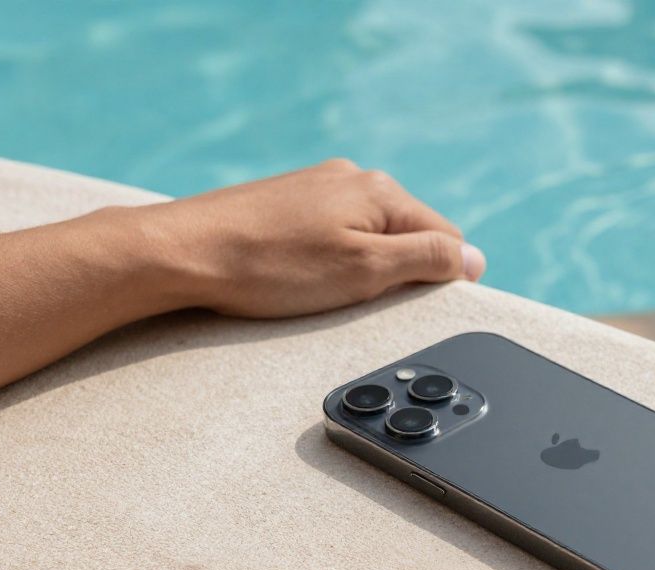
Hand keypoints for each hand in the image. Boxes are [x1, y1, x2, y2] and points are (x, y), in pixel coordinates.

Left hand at [139, 159, 485, 317]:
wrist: (180, 252)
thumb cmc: (272, 267)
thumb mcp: (366, 271)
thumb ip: (427, 260)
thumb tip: (474, 258)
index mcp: (381, 190)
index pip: (446, 238)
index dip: (437, 279)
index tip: (402, 306)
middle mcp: (353, 178)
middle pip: (408, 234)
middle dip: (396, 274)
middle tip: (355, 303)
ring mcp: (316, 188)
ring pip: (368, 236)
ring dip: (360, 270)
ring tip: (318, 293)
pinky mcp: (285, 203)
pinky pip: (331, 235)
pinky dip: (326, 262)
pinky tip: (296, 278)